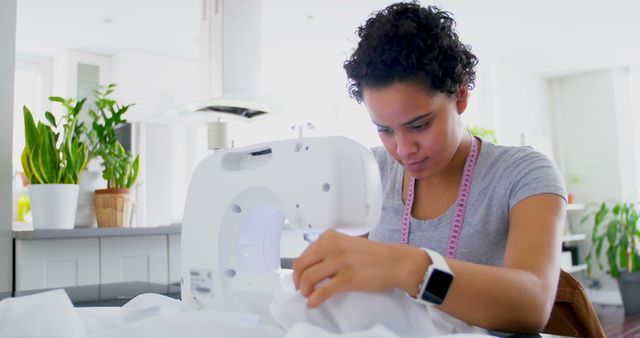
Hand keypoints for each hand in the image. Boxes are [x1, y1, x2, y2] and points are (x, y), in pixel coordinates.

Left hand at [292, 229, 428, 307]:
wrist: (395, 262)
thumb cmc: (373, 255)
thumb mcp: (347, 243)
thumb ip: (329, 250)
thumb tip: (312, 265)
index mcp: (330, 237)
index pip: (304, 254)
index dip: (299, 269)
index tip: (301, 277)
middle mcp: (331, 247)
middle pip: (301, 266)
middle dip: (297, 280)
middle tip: (302, 288)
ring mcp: (338, 262)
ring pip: (308, 278)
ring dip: (304, 290)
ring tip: (308, 295)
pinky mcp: (346, 279)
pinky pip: (322, 292)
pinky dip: (314, 300)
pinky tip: (313, 304)